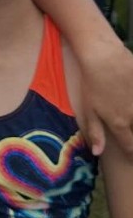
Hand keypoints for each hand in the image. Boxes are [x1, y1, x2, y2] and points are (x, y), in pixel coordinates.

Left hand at [80, 39, 132, 155]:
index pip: (129, 145)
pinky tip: (131, 97)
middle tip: (131, 136)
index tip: (132, 159)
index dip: (132, 154)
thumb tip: (97, 153)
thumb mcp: (89, 109)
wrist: (104, 58)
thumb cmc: (91, 83)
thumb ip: (95, 132)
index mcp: (118, 123)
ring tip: (130, 117)